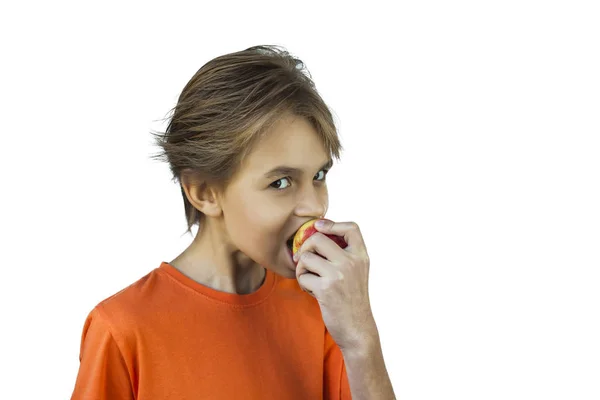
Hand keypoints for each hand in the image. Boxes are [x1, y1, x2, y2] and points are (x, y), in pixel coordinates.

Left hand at [294, 220, 376, 351]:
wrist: (357, 329)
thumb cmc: (352, 299)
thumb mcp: (357, 272)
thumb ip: (345, 255)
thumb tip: (318, 233)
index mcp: (361, 256)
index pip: (351, 227)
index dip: (332, 224)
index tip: (318, 228)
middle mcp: (352, 262)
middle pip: (318, 238)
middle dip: (305, 249)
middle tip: (305, 261)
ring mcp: (338, 274)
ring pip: (306, 257)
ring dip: (301, 269)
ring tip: (309, 279)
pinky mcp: (325, 289)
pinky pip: (302, 277)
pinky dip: (303, 284)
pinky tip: (312, 292)